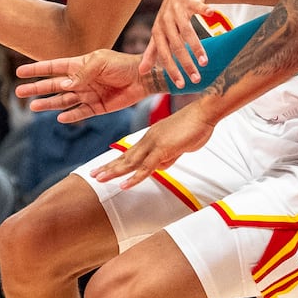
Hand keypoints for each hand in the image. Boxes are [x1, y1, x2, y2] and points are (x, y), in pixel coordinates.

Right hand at [16, 50, 151, 121]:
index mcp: (79, 64)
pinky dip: (71, 115)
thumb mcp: (100, 62)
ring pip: (63, 100)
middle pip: (53, 86)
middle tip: (19, 92)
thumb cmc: (122, 64)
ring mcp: (88, 94)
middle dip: (37, 88)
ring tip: (34, 107)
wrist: (142, 78)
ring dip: (49, 103)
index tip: (20, 72)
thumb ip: (82, 73)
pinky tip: (60, 117)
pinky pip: (80, 112)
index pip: (53, 67)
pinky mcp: (98, 107)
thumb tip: (64, 86)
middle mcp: (81, 80)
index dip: (37, 70)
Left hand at [89, 104, 216, 188]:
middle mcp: (148, 139)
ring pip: (130, 162)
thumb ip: (169, 156)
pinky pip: (146, 167)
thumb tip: (161, 167)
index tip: (105, 168)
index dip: (116, 161)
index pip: (130, 153)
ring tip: (99, 179)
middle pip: (125, 157)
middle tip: (93, 175)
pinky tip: (124, 184)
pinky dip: (134, 177)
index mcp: (151, 137)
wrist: (204, 112)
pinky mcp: (163, 148)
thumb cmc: (195, 126)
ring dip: (114, 171)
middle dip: (109, 167)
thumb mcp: (179, 145)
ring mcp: (154, 143)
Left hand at [142, 0, 211, 87]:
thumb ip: (152, 52)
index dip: (172, 70)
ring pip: (187, 31)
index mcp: (158, 32)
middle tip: (197, 79)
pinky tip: (212, 14)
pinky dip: (205, 9)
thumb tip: (141, 72)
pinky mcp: (189, 0)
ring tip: (205, 62)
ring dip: (196, 47)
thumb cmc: (170, 16)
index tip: (181, 85)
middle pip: (176, 46)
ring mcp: (177, 10)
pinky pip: (197, 6)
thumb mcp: (159, 33)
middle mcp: (166, 21)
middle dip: (186, 64)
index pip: (164, 55)